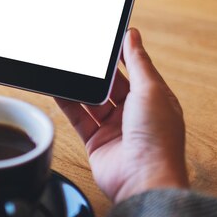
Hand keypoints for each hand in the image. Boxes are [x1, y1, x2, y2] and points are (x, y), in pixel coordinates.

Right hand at [57, 28, 188, 202]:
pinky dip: (68, 103)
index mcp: (154, 99)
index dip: (121, 54)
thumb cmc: (158, 139)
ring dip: (81, 86)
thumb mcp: (151, 90)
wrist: (143, 180)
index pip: (135, 70)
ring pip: (92, 100)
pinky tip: (58, 90)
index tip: (106, 39)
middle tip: (81, 53)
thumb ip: (138, 61)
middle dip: (97, 71)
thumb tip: (133, 36)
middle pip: (111, 84)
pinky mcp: (96, 142)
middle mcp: (135, 114)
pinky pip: (79, 117)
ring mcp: (115, 128)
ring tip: (66, 68)